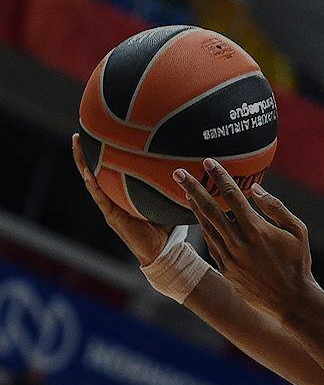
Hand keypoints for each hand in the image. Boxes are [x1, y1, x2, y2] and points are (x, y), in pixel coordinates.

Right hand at [71, 133, 172, 264]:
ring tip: (77, 144)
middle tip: (79, 133)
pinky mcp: (112, 217)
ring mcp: (110, 207)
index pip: (109, 171)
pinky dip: (93, 185)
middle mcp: (113, 199)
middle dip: (85, 153)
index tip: (97, 134)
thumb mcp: (165, 199)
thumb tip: (185, 165)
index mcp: (122, 195)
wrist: (163, 250)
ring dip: (83, 163)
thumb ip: (169, 184)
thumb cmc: (167, 226)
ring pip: (91, 181)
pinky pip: (101, 198)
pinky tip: (88, 172)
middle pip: (94, 172)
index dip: (101, 155)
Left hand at [173, 158, 313, 316]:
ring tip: (186, 192)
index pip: (233, 196)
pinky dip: (205, 228)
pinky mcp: (226, 269)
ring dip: (194, 208)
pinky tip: (202, 219)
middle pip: (210, 209)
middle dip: (193, 189)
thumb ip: (276, 207)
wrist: (290, 300)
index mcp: (257, 230)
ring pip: (206, 227)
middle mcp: (238, 243)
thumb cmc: (298, 263)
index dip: (220, 177)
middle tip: (178, 173)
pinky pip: (211, 243)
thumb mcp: (297, 231)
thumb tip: (255, 190)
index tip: (209, 162)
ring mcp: (229, 258)